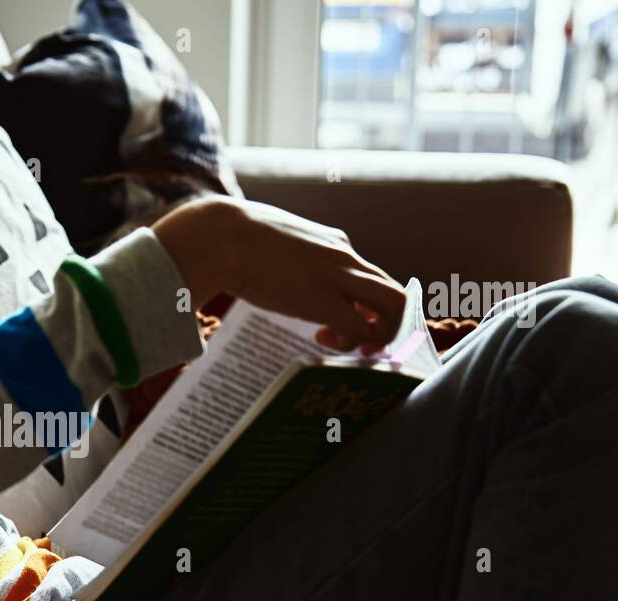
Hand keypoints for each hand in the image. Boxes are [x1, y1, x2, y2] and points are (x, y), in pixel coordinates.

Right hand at [151, 195, 405, 354]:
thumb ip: (287, 257)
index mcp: (334, 243)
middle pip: (394, 292)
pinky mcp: (324, 301)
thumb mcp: (274, 243)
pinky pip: (361, 328)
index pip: (369, 276)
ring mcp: (339, 278)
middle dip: (387, 323)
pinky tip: (324, 341)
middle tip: (363, 343)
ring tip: (352, 347)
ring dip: (382, 334)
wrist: (222, 237)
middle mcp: (346, 258)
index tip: (345, 321)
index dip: (364, 305)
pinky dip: (353, 342)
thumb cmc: (236, 239)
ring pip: (394, 307)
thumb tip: (268, 271)